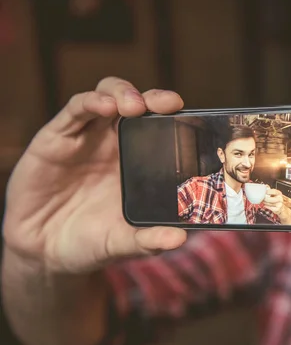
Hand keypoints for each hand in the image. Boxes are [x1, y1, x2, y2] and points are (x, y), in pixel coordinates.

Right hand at [2, 77, 187, 273]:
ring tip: (135, 105)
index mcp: (139, 162)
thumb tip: (180, 239)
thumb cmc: (91, 242)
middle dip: (155, 98)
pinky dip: (91, 102)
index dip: (176, 117)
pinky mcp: (56, 137)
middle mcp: (116, 143)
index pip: (161, 128)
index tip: (193, 117)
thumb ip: (148, 240)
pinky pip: (75, 110)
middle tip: (168, 103)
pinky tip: (103, 106)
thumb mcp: (122, 242)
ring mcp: (87, 137)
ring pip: (107, 96)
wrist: (44, 251)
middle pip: (138, 104)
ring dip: (123, 93)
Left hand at [263, 188, 290, 224]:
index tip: (264, 192)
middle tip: (262, 198)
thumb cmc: (276, 200)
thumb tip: (265, 186)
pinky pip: (270, 208)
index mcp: (279, 193)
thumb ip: (270, 190)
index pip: (274, 191)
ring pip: (270, 203)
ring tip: (264, 202)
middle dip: (265, 199)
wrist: (281, 208)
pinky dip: (267, 206)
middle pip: (271, 199)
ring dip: (265, 203)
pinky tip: (266, 205)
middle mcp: (280, 198)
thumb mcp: (274, 194)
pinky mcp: (277, 209)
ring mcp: (279, 204)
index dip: (268, 192)